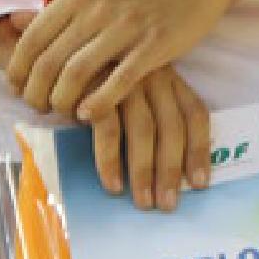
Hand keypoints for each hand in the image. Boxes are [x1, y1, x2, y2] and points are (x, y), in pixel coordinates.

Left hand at [5, 0, 250, 120]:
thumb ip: (59, 11)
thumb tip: (12, 23)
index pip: (32, 38)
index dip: (18, 69)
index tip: (17, 88)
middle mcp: (96, 8)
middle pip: (49, 61)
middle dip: (36, 93)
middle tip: (38, 108)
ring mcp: (125, 26)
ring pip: (77, 73)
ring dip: (62, 101)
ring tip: (62, 113)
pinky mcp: (154, 45)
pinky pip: (117, 80)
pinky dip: (97, 102)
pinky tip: (88, 115)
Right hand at [91, 64, 212, 210]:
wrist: (59, 53)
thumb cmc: (101, 79)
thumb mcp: (134, 88)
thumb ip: (150, 114)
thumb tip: (164, 168)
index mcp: (168, 76)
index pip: (194, 113)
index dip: (199, 150)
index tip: (199, 184)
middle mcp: (152, 76)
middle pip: (172, 127)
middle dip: (171, 169)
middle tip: (168, 204)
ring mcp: (125, 81)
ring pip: (143, 130)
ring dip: (144, 171)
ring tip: (144, 202)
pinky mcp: (96, 87)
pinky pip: (108, 129)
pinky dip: (111, 160)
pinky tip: (113, 185)